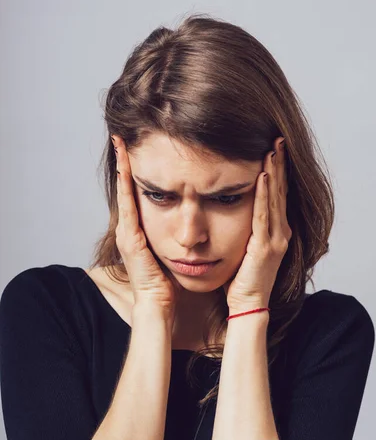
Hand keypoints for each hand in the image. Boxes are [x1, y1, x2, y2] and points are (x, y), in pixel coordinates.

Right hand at [112, 135, 181, 314]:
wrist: (157, 302)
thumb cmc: (165, 279)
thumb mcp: (169, 249)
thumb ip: (173, 233)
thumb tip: (189, 220)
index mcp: (139, 229)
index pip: (135, 192)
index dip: (133, 170)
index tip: (134, 148)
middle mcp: (128, 227)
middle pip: (125, 187)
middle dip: (124, 162)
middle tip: (123, 137)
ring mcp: (126, 231)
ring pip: (123, 192)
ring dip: (122, 167)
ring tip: (121, 144)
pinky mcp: (129, 238)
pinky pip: (128, 206)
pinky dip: (125, 186)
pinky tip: (125, 168)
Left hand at [222, 136, 291, 313]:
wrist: (248, 304)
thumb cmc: (242, 278)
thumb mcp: (245, 247)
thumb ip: (247, 229)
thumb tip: (234, 208)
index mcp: (276, 231)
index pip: (277, 194)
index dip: (278, 170)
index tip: (274, 148)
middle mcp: (280, 232)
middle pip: (280, 191)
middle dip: (280, 164)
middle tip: (278, 139)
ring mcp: (276, 239)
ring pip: (275, 199)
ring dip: (274, 173)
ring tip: (273, 149)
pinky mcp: (265, 247)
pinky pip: (263, 215)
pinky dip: (264, 195)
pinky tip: (263, 177)